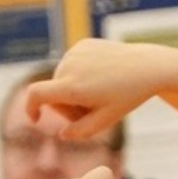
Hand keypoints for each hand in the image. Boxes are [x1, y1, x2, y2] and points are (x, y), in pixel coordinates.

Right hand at [27, 39, 152, 138]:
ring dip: (72, 91)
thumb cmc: (127, 96)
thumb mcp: (105, 121)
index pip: (35, 95)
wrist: (147, 66)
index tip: (36, 120)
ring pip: (61, 79)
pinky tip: (100, 78)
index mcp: (72, 87)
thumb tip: (62, 134)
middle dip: (65, 106)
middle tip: (90, 113)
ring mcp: (75, 52)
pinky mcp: (82, 44)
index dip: (30, 108)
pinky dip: (79, 75)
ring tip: (98, 95)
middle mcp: (69, 66)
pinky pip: (71, 66)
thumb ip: (80, 132)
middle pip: (52, 93)